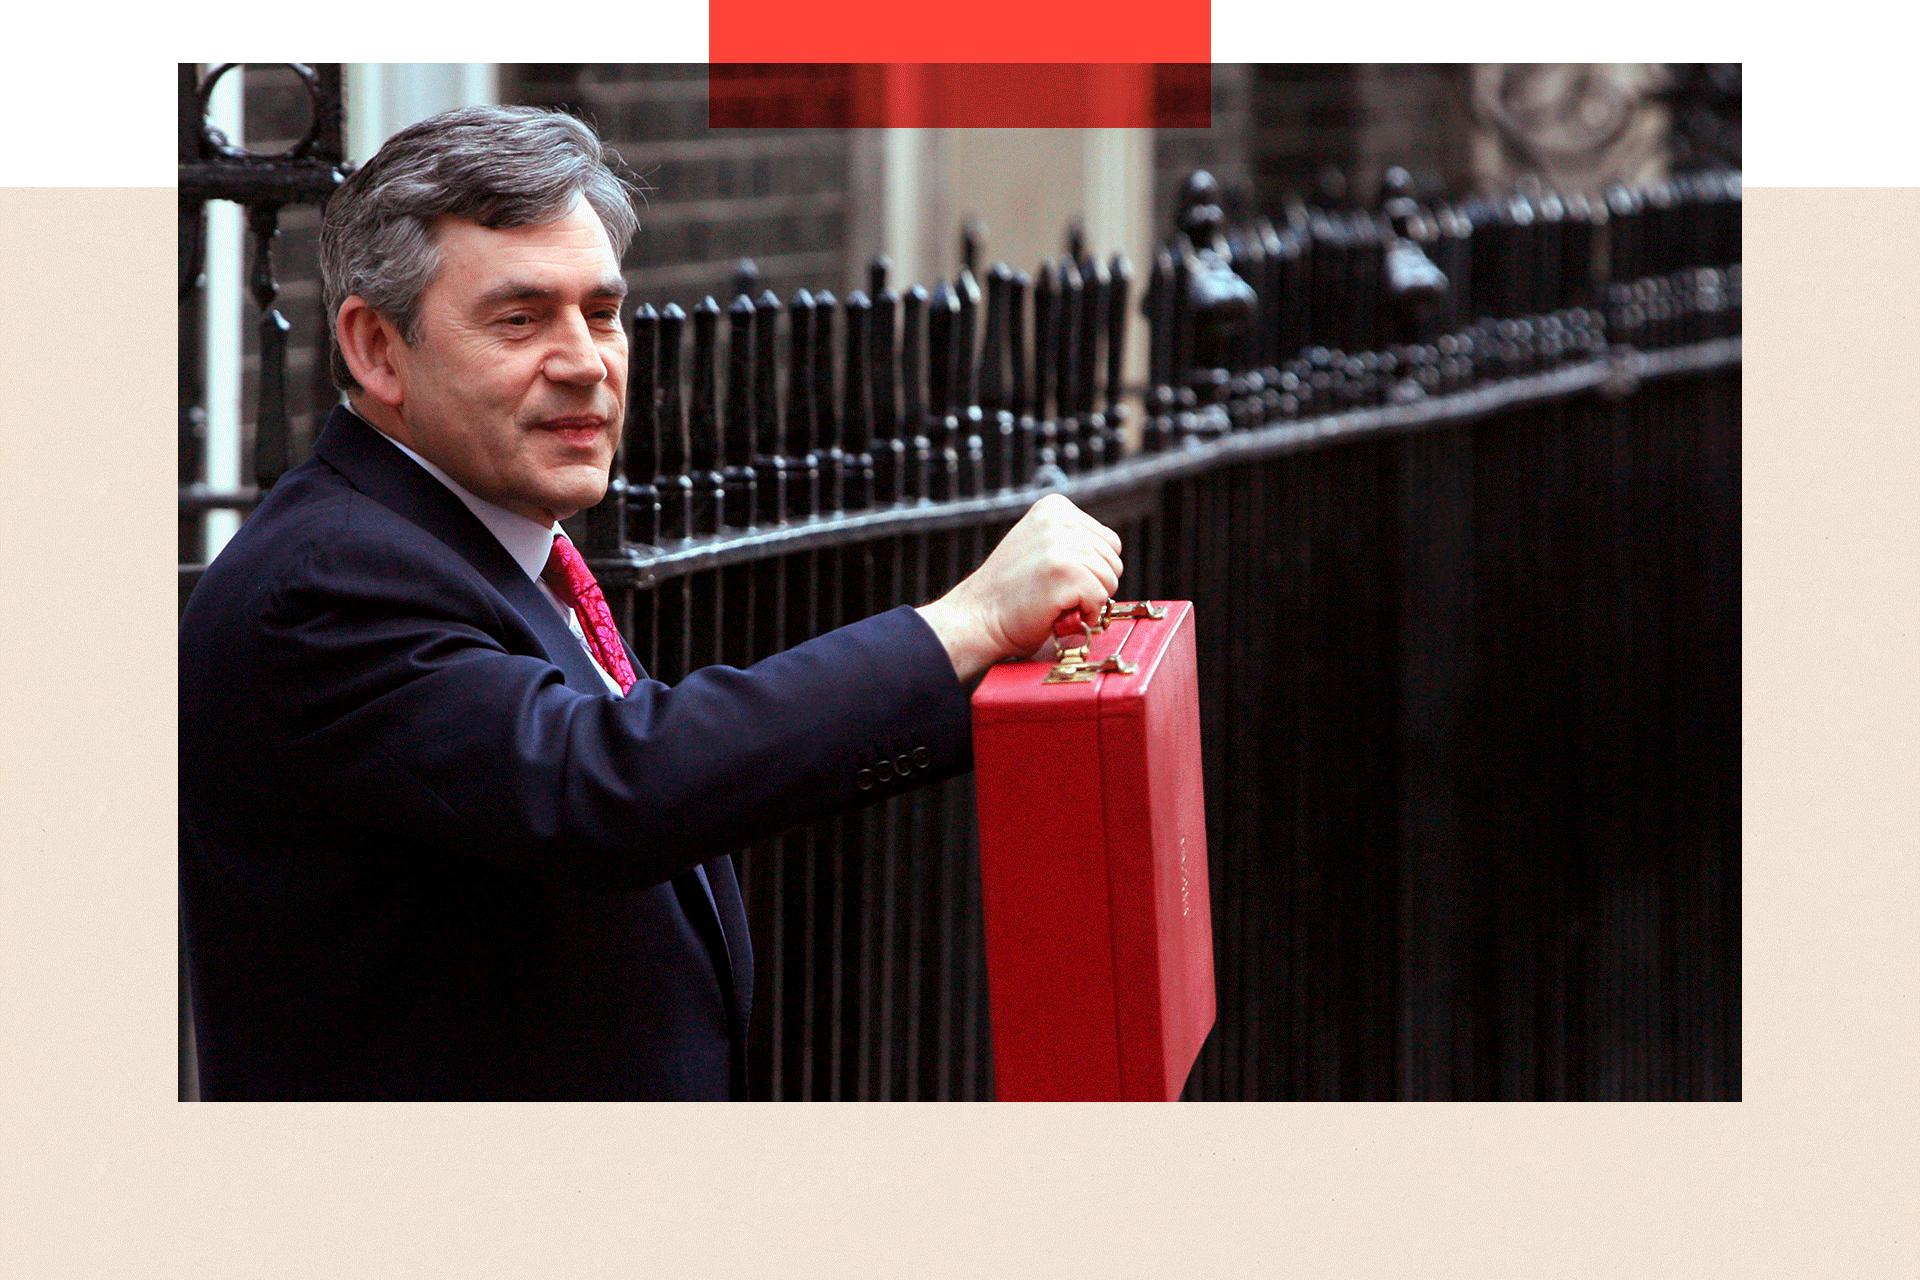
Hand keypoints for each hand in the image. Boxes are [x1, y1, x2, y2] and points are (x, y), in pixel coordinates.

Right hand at [915, 494, 1122, 681]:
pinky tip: (1056, 612)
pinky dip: (1084, 615)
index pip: (1109, 542)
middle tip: (1055, 593)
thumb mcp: (1040, 547)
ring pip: (1110, 580)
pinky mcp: (1065, 570)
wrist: (977, 618)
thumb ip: (1073, 542)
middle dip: (1092, 584)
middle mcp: (1059, 519)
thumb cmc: (1010, 593)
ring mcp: (1061, 543)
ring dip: (1087, 600)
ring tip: (1053, 600)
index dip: (1091, 569)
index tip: (1058, 578)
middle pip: (1113, 560)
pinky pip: (1100, 599)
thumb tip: (1111, 558)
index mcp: (1055, 507)